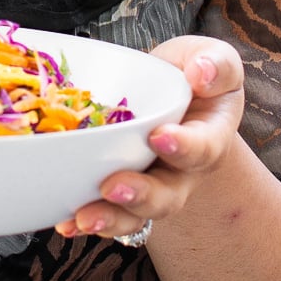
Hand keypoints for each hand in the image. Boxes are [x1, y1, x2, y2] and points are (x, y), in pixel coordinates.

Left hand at [55, 35, 244, 240]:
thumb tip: (201, 73)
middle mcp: (183, 171)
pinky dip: (85, 218)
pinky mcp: (122, 187)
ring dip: (110, 218)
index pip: (203, 147)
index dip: (183, 147)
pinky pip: (108, 211)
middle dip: (140, 195)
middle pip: (168, 195)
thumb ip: (217, 64)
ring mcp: (152, 183)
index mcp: (210, 137)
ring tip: (83, 218)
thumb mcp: (214, 59)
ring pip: (136, 213)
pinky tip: (64, 221)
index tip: (159, 137)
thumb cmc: (196, 74)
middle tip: (113, 187)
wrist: (177, 91)